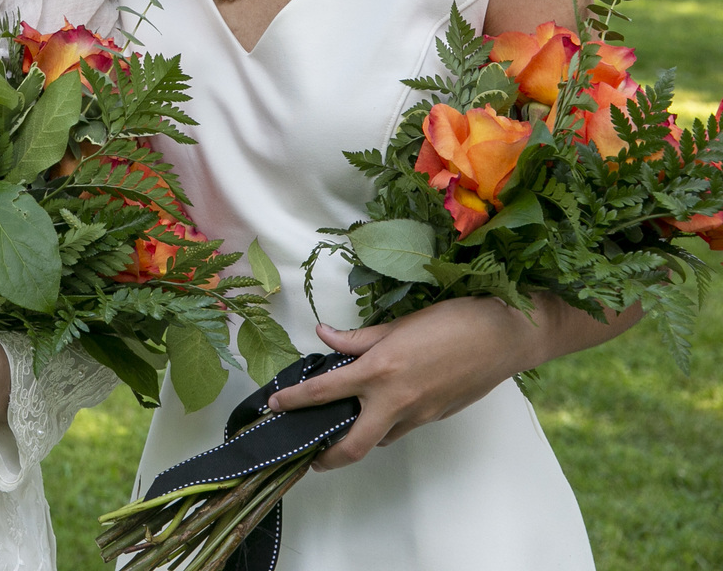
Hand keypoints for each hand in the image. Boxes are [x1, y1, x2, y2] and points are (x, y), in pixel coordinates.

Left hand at [265, 298, 544, 468]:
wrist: (504, 337)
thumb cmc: (453, 322)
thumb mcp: (397, 325)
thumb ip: (357, 338)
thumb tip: (324, 336)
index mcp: (378, 371)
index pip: (323, 392)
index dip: (293, 401)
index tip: (275, 405)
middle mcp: (395, 400)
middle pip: (351, 445)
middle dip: (325, 457)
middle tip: (309, 454)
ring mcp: (418, 414)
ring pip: (379, 438)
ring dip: (358, 436)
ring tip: (342, 425)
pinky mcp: (436, 418)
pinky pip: (402, 428)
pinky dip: (385, 424)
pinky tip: (381, 408)